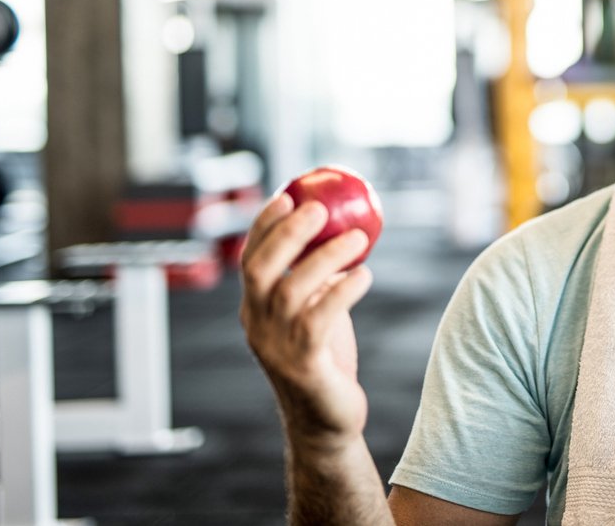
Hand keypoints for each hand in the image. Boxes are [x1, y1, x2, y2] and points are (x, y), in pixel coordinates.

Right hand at [239, 194, 374, 450]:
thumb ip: (319, 277)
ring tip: (358, 236)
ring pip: (290, 292)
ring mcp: (276, 347)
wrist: (326, 419)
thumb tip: (343, 226)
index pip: (249, 258)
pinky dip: (343, 292)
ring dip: (325, 258)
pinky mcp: (302, 365)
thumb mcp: (316, 309)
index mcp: (255, 308)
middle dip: (286, 233)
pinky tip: (364, 274)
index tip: (286, 194)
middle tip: (318, 207)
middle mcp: (257, 325)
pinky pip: (319, 320)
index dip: (263, 225)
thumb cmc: (325, 356)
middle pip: (259, 270)